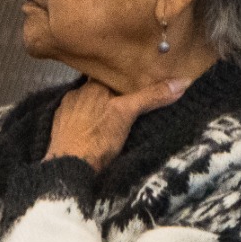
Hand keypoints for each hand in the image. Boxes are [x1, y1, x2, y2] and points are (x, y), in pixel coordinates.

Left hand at [44, 78, 188, 169]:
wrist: (69, 168)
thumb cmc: (97, 138)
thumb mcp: (127, 114)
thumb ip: (151, 96)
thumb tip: (181, 82)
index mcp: (89, 86)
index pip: (109, 74)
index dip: (123, 77)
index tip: (136, 80)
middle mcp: (74, 95)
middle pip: (98, 89)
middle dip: (111, 93)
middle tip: (128, 100)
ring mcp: (65, 113)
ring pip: (87, 104)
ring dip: (99, 108)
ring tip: (114, 116)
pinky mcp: (60, 129)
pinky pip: (77, 119)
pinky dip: (87, 122)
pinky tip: (95, 130)